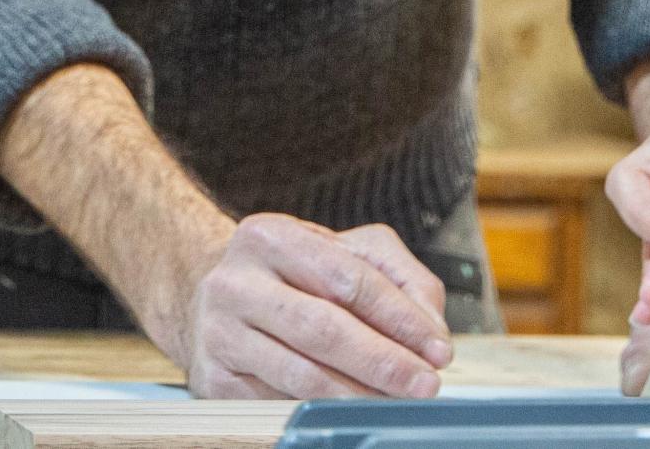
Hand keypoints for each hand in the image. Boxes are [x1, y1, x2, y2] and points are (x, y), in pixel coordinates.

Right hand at [169, 212, 453, 399]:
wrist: (213, 297)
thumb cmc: (292, 274)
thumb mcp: (344, 251)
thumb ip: (398, 277)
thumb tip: (430, 330)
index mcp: (270, 237)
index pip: (348, 279)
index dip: (400, 317)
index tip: (438, 349)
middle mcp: (235, 282)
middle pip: (322, 328)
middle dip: (383, 361)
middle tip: (425, 384)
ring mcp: (218, 333)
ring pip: (300, 374)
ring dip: (358, 395)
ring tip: (397, 402)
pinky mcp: (212, 380)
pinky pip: (276, 404)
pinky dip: (320, 412)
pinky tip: (351, 412)